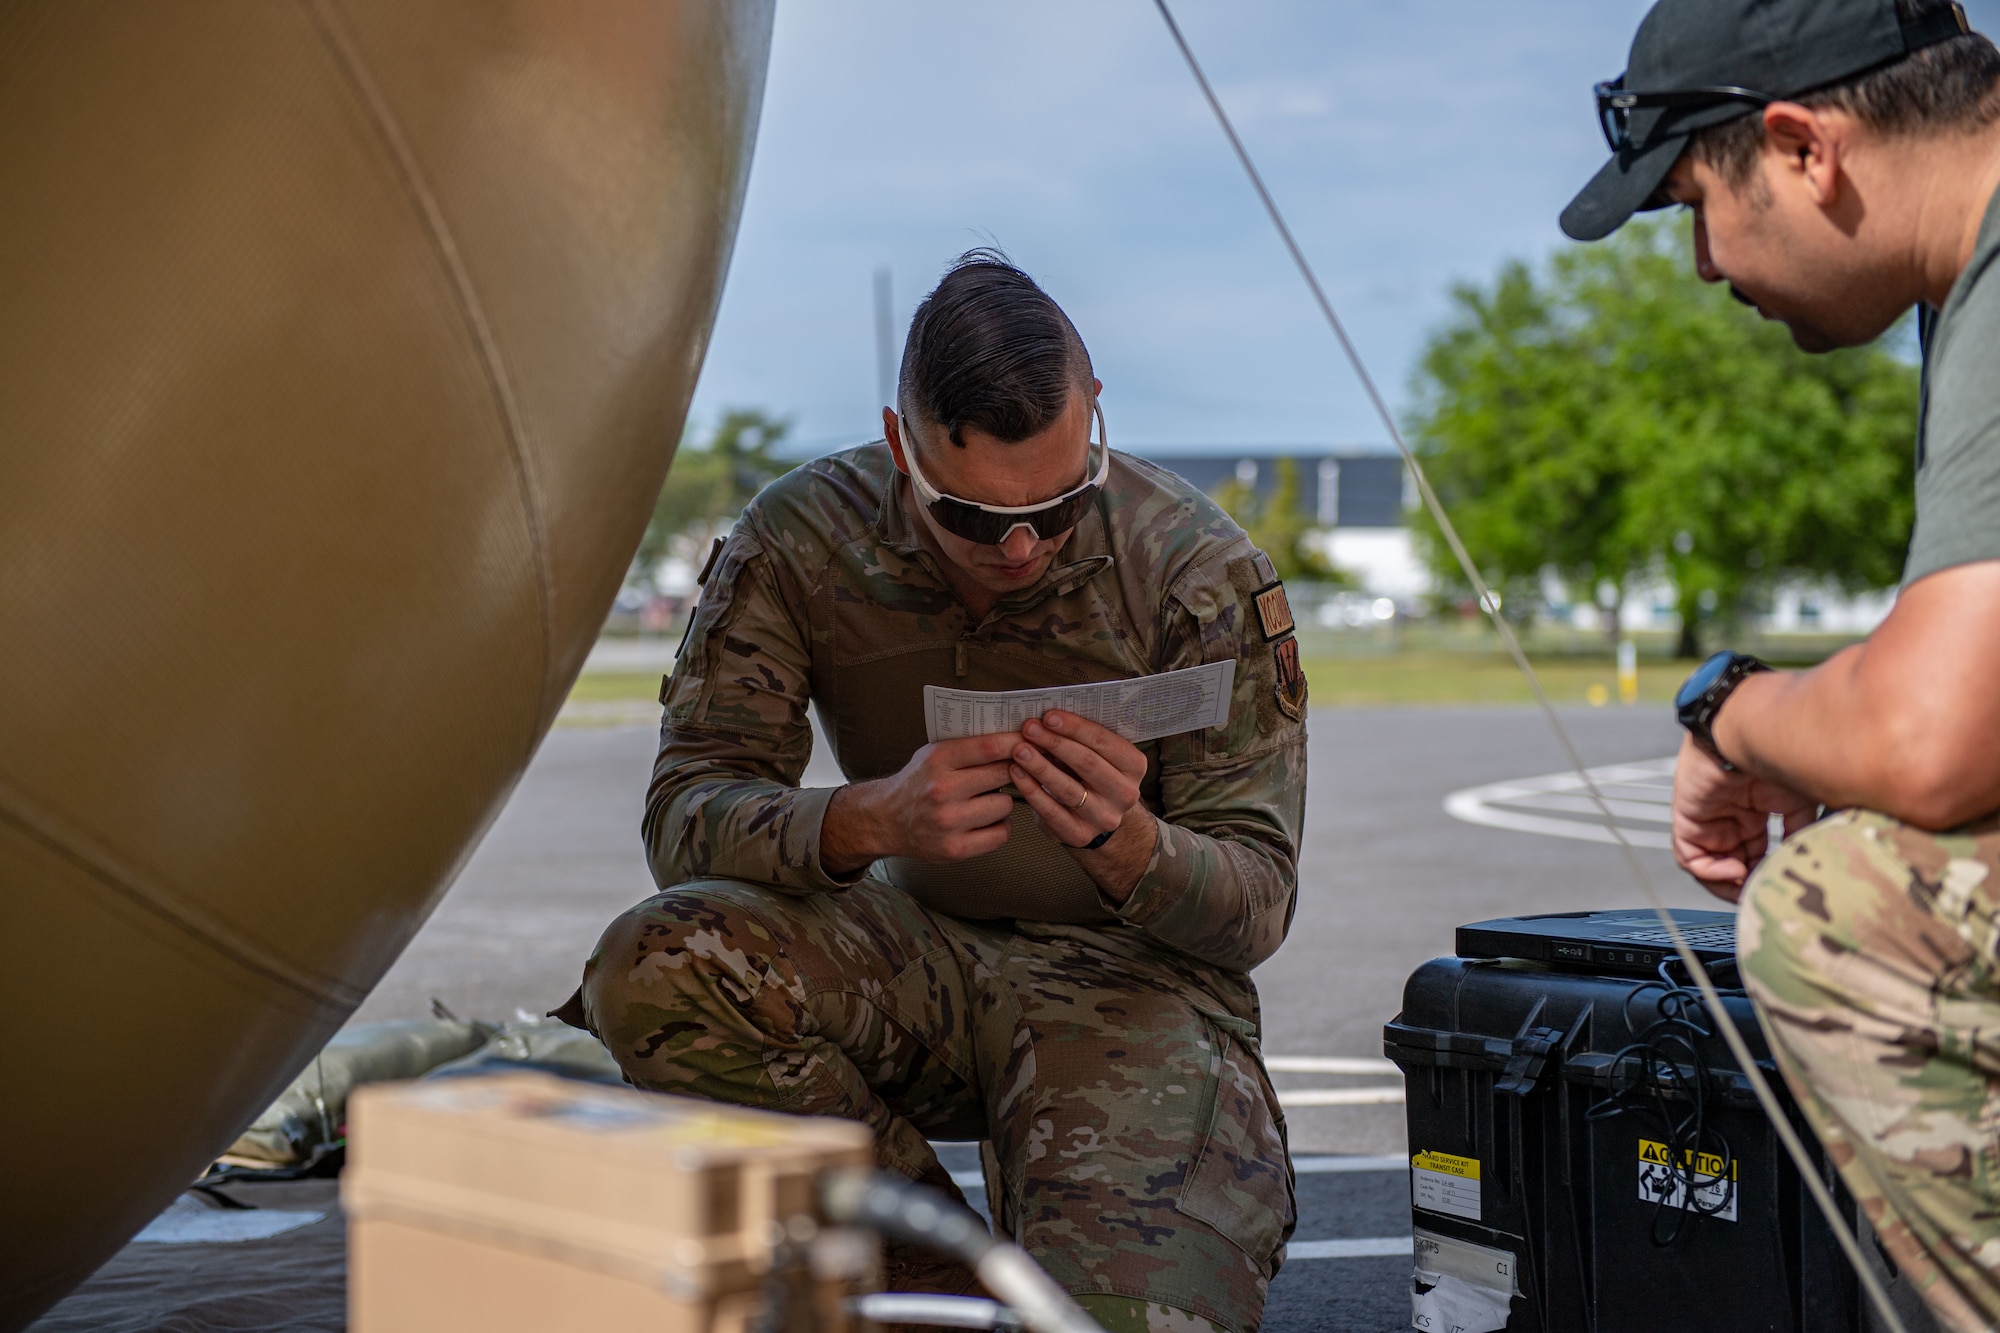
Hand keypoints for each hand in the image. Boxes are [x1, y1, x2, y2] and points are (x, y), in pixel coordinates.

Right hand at [821, 734, 1018, 873]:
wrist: (886, 820)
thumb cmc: (918, 782)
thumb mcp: (935, 753)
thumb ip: (969, 746)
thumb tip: (1018, 736)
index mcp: (938, 760)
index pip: (989, 746)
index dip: (1016, 743)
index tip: (1031, 741)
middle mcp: (942, 790)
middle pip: (1002, 774)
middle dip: (1011, 771)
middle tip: (1007, 771)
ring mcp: (949, 822)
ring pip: (1005, 805)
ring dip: (1002, 802)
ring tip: (987, 799)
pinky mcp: (955, 849)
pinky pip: (1000, 834)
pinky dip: (999, 826)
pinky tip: (987, 820)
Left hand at [1009, 711, 1146, 848]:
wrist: (1093, 817)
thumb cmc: (1089, 774)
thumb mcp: (1096, 753)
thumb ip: (1081, 736)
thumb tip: (1047, 716)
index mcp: (1133, 766)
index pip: (1104, 742)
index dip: (1074, 727)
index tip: (1048, 716)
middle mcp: (1125, 793)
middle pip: (1087, 763)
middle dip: (1055, 743)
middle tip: (1029, 729)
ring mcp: (1104, 817)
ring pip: (1068, 789)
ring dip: (1040, 766)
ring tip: (1019, 750)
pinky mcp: (1080, 835)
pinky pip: (1052, 811)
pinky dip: (1031, 790)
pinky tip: (1016, 773)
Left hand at [1670, 735, 1817, 900]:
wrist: (1756, 731)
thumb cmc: (1783, 755)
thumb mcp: (1804, 802)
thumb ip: (1803, 833)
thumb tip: (1807, 864)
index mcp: (1756, 810)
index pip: (1758, 853)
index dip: (1768, 874)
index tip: (1782, 888)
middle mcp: (1730, 815)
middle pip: (1734, 863)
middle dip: (1749, 885)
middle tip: (1765, 897)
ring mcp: (1708, 816)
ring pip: (1710, 865)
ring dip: (1729, 885)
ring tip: (1750, 889)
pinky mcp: (1687, 817)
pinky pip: (1690, 857)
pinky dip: (1711, 873)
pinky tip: (1736, 871)